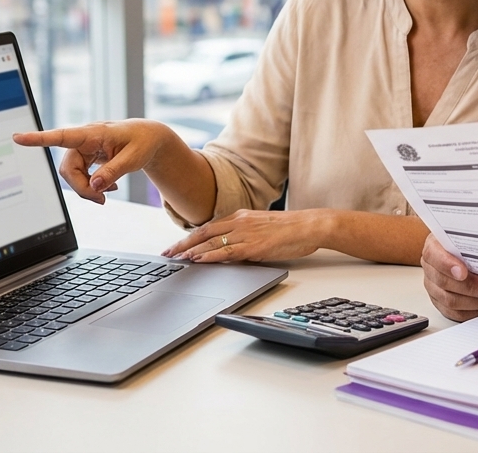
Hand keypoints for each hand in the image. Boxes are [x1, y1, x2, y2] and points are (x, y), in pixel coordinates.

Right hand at [13, 119, 174, 203]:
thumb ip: (113, 172)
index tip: (18, 137)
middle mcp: (85, 139)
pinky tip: (108, 187)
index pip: (62, 136)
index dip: (39, 138)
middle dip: (81, 187)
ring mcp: (85, 149)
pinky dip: (92, 185)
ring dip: (86, 188)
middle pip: (68, 168)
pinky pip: (81, 175)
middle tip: (101, 200)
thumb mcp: (133, 159)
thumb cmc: (143, 142)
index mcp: (94, 133)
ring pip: (72, 174)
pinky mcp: (88, 157)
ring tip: (107, 195)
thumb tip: (94, 186)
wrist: (150, 138)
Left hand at [164, 209, 327, 262]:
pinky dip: (210, 256)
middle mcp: (240, 222)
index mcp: (241, 217)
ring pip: (211, 242)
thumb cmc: (291, 229)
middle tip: (167, 254)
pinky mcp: (254, 246)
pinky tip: (198, 261)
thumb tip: (231, 249)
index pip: (208, 227)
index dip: (190, 236)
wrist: (310, 225)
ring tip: (176, 259)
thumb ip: (245, 235)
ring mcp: (246, 233)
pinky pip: (227, 251)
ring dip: (191, 251)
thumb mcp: (262, 228)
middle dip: (182, 244)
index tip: (177, 245)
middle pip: (203, 233)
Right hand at [420, 234, 477, 320]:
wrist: (459, 250)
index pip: (434, 256)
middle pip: (445, 283)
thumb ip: (477, 235)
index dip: (447, 265)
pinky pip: (458, 314)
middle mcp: (431, 269)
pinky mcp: (443, 304)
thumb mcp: (467, 232)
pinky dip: (477, 312)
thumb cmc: (465, 240)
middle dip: (473, 288)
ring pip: (452, 302)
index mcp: (433, 248)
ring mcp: (435, 288)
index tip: (463, 272)